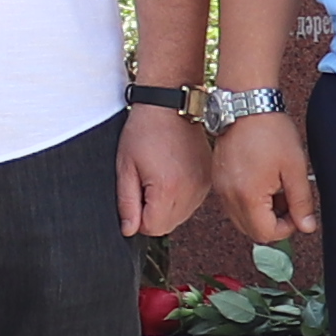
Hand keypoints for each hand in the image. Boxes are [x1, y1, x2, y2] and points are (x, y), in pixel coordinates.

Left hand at [114, 104, 209, 242]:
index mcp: (168, 189)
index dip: (138, 217)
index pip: (152, 228)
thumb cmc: (145, 131)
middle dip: (153, 212)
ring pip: (181, 216)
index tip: (135, 194)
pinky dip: (181, 196)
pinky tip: (173, 174)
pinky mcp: (209, 180)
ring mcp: (203, 186)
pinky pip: (192, 202)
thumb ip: (127, 202)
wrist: (171, 106)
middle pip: (167, 225)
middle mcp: (191, 191)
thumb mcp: (125, 166)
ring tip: (160, 175)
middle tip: (145, 182)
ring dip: (167, 205)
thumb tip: (129, 229)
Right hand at [213, 108, 318, 244]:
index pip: (266, 234)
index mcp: (248, 196)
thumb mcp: (295, 168)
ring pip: (242, 218)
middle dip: (274, 222)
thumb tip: (307, 226)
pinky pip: (234, 203)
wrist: (247, 104)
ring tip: (276, 187)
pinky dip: (250, 200)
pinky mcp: (218, 179)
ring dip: (262, 212)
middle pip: (252, 230)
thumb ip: (301, 202)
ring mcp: (220, 187)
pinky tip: (263, 180)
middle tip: (289, 200)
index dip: (287, 228)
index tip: (297, 212)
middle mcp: (229, 196)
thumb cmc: (270, 131)